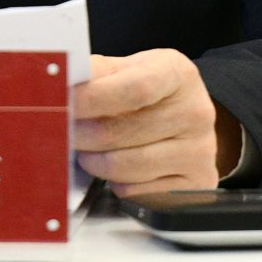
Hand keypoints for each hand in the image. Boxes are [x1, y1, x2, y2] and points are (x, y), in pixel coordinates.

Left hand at [71, 49, 239, 196]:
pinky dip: (115, 183)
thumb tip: (63, 79)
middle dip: (82, 133)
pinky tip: (114, 169)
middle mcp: (196, 112)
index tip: (63, 103)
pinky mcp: (195, 183)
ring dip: (94, 161)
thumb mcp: (130, 69)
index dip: (92, 98)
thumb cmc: (153, 93)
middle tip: (61, 131)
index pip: (134, 89)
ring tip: (86, 150)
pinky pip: (137, 191)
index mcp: (178, 74)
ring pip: (126, 166)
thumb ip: (97, 73)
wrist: (189, 118)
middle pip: (121, 131)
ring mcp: (200, 151)